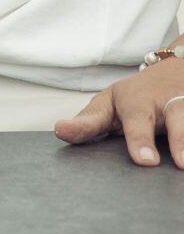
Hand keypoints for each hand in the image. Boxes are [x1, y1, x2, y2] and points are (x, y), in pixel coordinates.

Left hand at [54, 58, 183, 166]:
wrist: (176, 70)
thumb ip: (89, 121)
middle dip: (175, 139)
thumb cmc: (136, 96)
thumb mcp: (109, 103)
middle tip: (160, 163)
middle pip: (175, 119)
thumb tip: (61, 131)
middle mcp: (166, 103)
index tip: (144, 161)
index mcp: (138, 102)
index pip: (136, 120)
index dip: (139, 140)